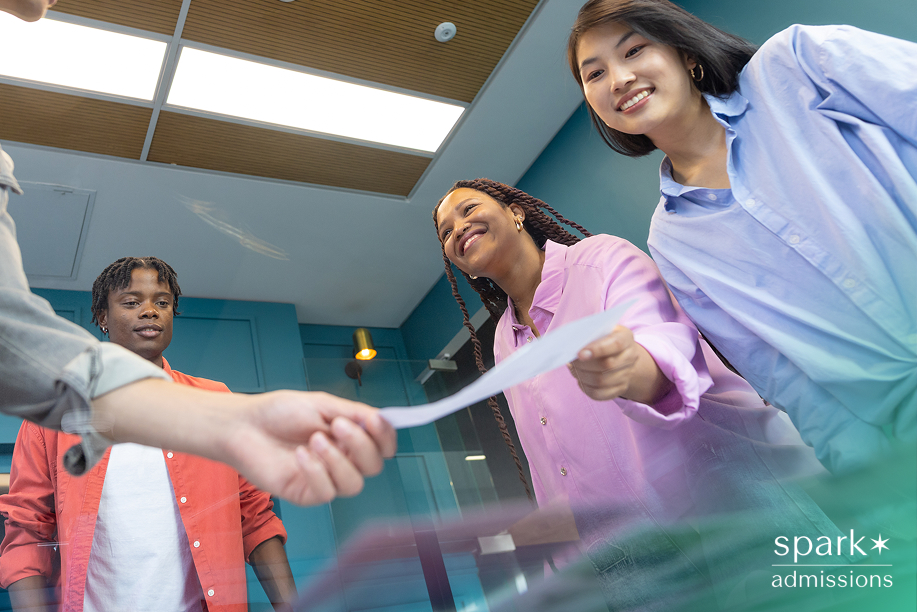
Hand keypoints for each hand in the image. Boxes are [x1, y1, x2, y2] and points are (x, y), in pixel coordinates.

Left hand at [225, 391, 396, 505]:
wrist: (244, 425)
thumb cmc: (278, 413)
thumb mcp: (322, 404)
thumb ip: (354, 413)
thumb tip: (382, 418)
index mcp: (349, 436)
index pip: (382, 444)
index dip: (386, 436)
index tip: (375, 422)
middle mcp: (342, 459)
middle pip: (374, 465)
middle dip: (360, 445)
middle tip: (336, 425)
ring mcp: (325, 478)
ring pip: (354, 484)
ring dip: (337, 460)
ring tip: (314, 441)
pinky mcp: (306, 493)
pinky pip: (326, 493)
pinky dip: (316, 472)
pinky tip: (300, 455)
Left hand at [569, 325, 670, 403]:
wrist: (618, 354)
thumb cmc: (602, 339)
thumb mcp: (598, 330)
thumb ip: (588, 335)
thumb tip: (572, 346)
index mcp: (625, 337)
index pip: (616, 344)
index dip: (597, 349)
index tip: (580, 354)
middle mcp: (630, 356)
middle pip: (607, 365)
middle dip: (584, 365)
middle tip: (572, 361)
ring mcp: (627, 374)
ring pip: (601, 381)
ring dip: (582, 376)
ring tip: (574, 369)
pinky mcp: (620, 388)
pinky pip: (599, 394)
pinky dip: (586, 388)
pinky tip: (580, 380)